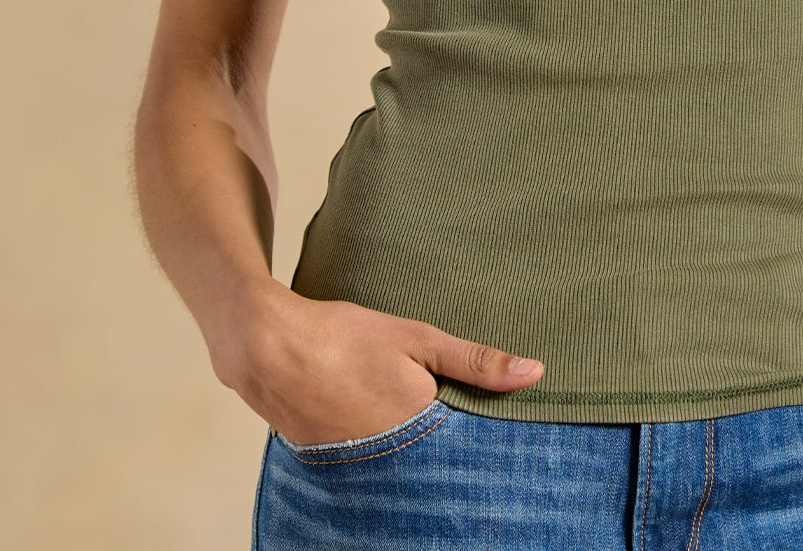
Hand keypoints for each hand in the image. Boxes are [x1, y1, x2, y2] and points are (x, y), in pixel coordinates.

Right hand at [211, 282, 546, 445]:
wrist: (267, 348)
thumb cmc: (344, 336)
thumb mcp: (417, 337)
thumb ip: (476, 360)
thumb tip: (535, 373)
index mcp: (419, 424)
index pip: (466, 447)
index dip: (479, 436)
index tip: (491, 429)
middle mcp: (391, 458)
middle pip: (433, 459)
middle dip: (444, 445)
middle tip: (438, 416)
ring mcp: (359, 466)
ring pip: (401, 463)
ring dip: (408, 447)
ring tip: (400, 415)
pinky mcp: (332, 466)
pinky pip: (369, 464)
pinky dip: (376, 450)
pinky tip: (369, 422)